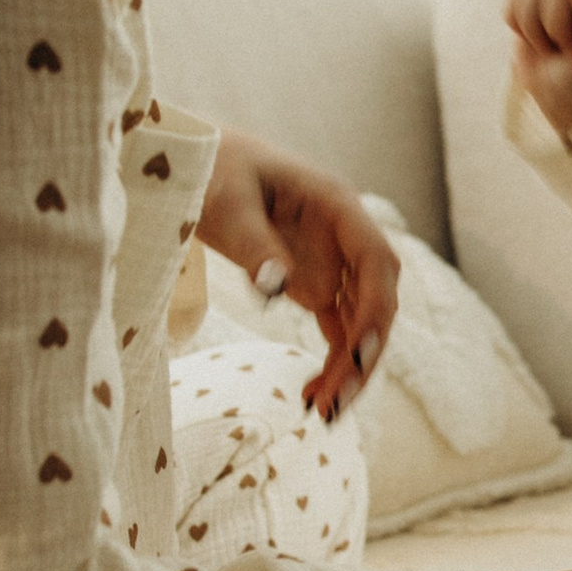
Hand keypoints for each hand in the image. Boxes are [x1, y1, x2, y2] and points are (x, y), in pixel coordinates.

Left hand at [197, 131, 398, 419]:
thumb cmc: (211, 168)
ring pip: (359, 323)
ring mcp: (333, 261)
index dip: (376, 308)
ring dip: (348, 368)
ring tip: (320, 412)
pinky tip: (313, 398)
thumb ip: (253, 245)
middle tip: (333, 402)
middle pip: (376, 302)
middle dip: (363, 354)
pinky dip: (331, 362)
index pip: (377, 261)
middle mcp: (344, 236)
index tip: (360, 352)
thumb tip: (277, 291)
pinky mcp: (313, 281)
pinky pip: (336, 328)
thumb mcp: (226, 203)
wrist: (194, 158)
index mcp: (336, 205)